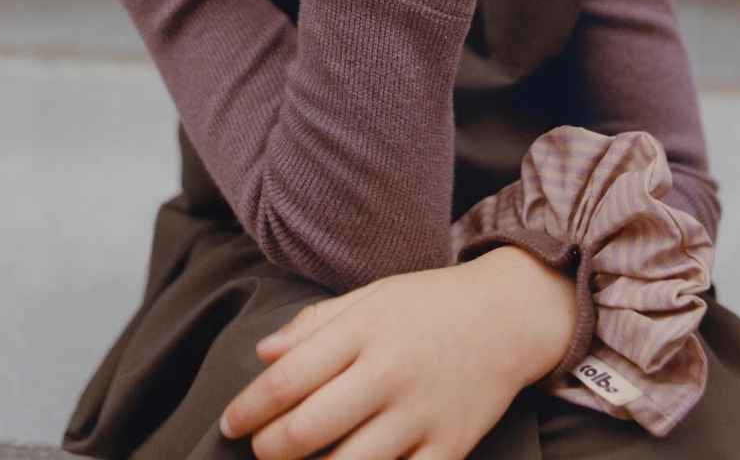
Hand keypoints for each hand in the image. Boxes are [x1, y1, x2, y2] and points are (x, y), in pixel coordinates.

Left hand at [220, 248, 575, 459]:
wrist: (509, 315)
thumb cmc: (430, 303)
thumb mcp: (372, 295)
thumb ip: (315, 324)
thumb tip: (262, 354)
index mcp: (364, 329)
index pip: (286, 378)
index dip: (248, 408)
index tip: (230, 423)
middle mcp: (389, 372)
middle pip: (306, 431)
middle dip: (268, 450)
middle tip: (260, 450)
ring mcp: (420, 414)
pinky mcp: (449, 449)